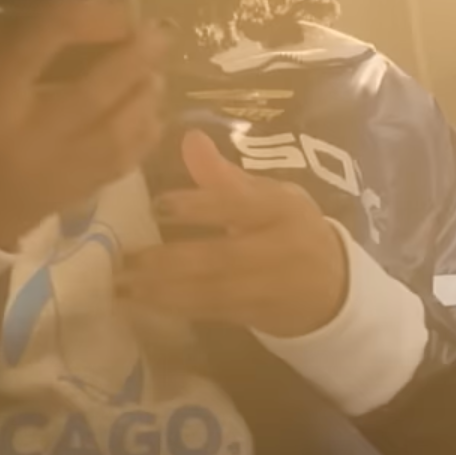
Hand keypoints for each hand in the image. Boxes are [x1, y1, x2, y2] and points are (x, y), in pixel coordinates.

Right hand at [0, 0, 168, 248]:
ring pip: (117, 131)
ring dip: (145, 97)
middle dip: (134, 57)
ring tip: (158, 72)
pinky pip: (120, 164)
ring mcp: (57, 168)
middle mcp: (31, 132)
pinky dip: (144, 137)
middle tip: (160, 30)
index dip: (75, 9)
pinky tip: (155, 116)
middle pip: (94, 91)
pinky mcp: (73, 194)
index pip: (42, 41)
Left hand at [121, 130, 350, 337]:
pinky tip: (142, 303)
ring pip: (212, 291)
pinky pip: (211, 312)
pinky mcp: (258, 316)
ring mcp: (271, 287)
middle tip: (124, 259)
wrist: (334, 288)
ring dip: (163, 290)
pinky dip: (175, 308)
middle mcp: (280, 249)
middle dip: (169, 261)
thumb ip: (226, 176)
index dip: (198, 206)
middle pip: (221, 257)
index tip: (157, 205)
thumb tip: (189, 138)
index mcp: (283, 208)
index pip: (239, 205)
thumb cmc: (291, 229)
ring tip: (121, 286)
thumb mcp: (270, 195)